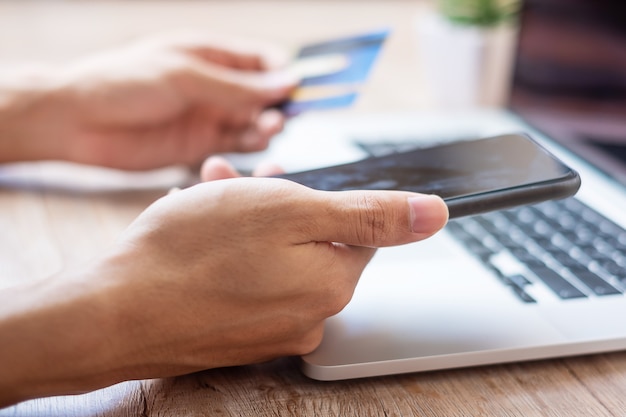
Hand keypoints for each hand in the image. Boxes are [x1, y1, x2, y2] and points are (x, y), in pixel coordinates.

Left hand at [0, 33, 296, 169]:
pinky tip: (255, 143)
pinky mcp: (199, 145)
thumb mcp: (185, 76)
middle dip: (279, 102)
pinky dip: (250, 145)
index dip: (285, 71)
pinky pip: (236, 144)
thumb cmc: (124, 82)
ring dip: (266, 125)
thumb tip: (286, 82)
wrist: (78, 122)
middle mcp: (215, 86)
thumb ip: (236, 85)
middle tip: (284, 114)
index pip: (261, 59)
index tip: (301, 85)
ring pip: (252, 121)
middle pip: (263, 93)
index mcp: (211, 54)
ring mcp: (208, 116)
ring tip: (268, 128)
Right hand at [0, 178, 447, 405]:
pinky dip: (226, 253)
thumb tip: (436, 216)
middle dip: (273, 204)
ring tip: (207, 197)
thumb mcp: (291, 209)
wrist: (115, 312)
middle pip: (308, 243)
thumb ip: (371, 215)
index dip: (315, 198)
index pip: (354, 232)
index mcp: (331, 283)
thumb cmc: (195, 252)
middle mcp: (308, 315)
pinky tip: (195, 231)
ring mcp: (269, 331)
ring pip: (270, 259)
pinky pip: (243, 283)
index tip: (284, 184)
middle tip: (235, 182)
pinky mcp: (234, 336)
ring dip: (245, 220)